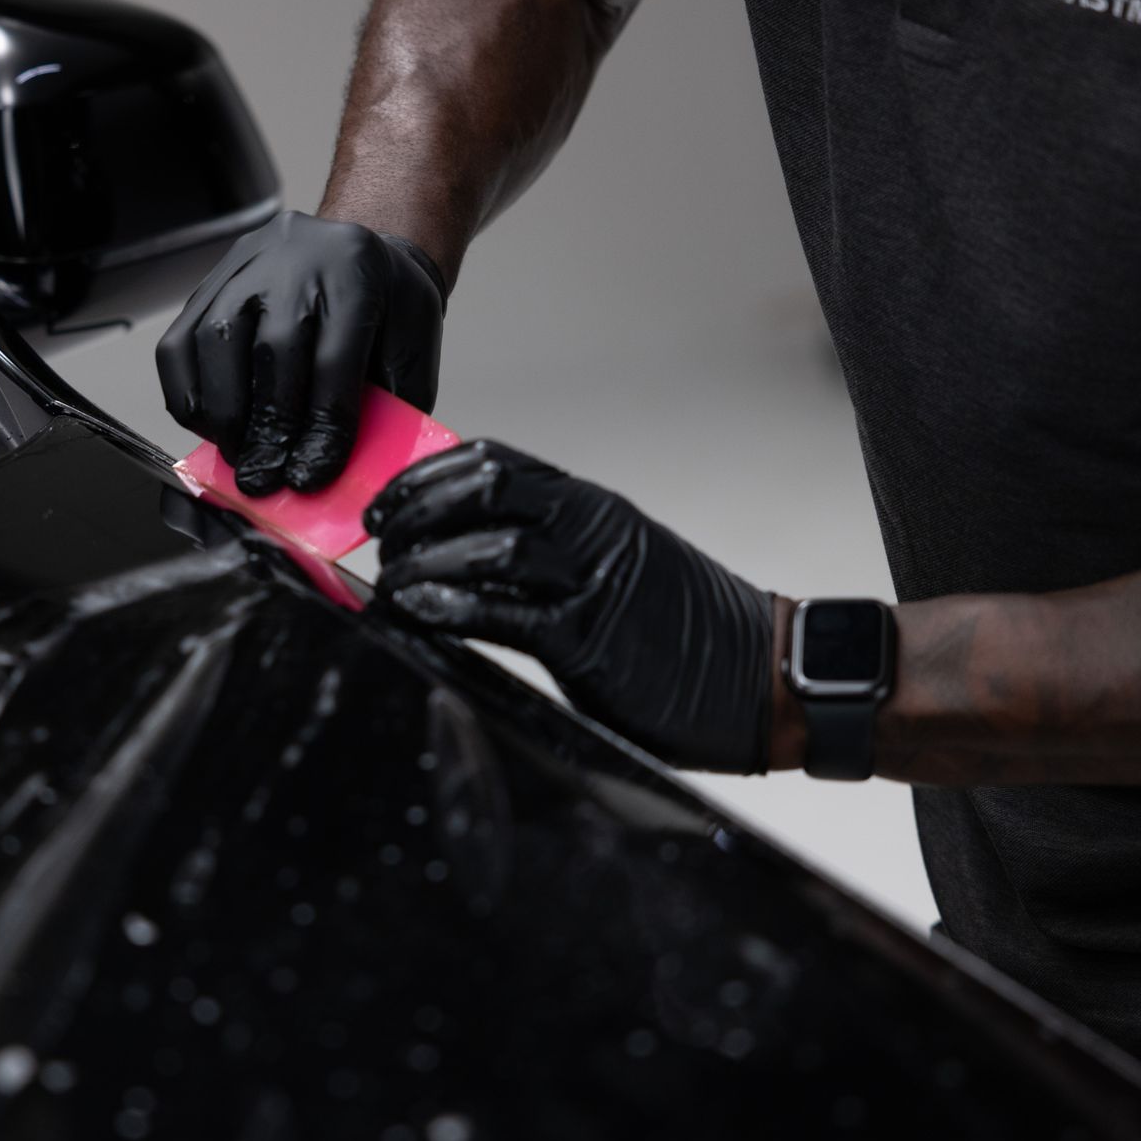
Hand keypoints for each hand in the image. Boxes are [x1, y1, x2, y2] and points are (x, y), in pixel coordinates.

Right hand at [156, 211, 445, 496]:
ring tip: (237, 454)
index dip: (321, 427)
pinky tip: (208, 424)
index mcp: (357, 274)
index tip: (308, 476)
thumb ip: (390, 403)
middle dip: (266, 427)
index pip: (334, 361)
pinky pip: (179, 342)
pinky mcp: (209, 283)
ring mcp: (245, 266)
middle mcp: (296, 260)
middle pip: (273, 350)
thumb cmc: (386, 303)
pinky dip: (186, 392)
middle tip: (263, 478)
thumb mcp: (412, 346)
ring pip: (215, 340)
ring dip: (221, 412)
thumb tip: (356, 469)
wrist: (355, 246)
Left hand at [367, 441, 775, 773]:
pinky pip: (503, 614)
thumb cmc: (684, 631)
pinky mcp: (589, 639)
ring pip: (487, 544)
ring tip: (393, 581)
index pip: (493, 461)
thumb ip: (553, 551)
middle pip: (482, 488)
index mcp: (593, 506)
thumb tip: (467, 555)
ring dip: (424, 561)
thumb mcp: (616, 565)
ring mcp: (592, 580)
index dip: (427, 476)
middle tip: (379, 537)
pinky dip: (451, 607)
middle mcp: (591, 528)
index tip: (387, 501)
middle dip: (414, 508)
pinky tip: (420, 610)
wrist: (761, 678)